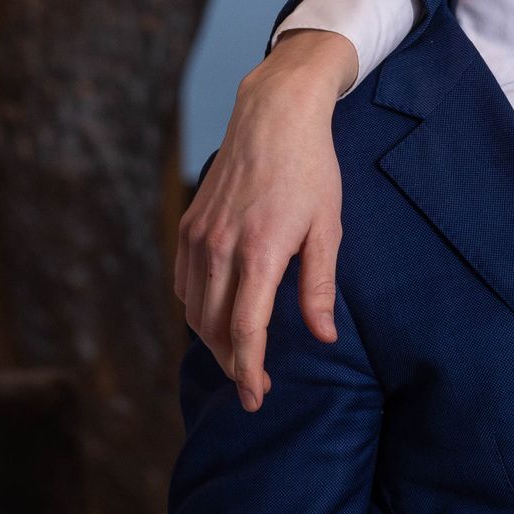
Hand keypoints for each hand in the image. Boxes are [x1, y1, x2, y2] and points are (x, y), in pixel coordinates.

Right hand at [175, 30, 351, 410]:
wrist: (273, 116)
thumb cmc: (311, 170)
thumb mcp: (328, 228)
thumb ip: (319, 287)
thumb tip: (324, 337)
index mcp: (260, 252)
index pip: (246, 330)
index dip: (249, 371)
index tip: (256, 398)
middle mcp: (221, 247)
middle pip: (215, 328)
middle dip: (233, 363)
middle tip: (254, 385)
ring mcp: (199, 236)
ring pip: (195, 310)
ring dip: (214, 340)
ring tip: (240, 355)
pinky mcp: (189, 225)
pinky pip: (185, 283)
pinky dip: (199, 309)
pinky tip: (220, 314)